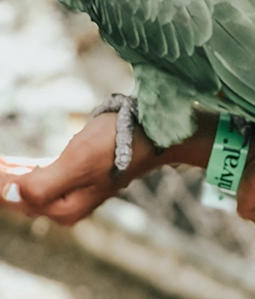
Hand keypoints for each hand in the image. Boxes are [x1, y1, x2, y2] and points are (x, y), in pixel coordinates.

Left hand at [1, 113, 156, 224]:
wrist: (155, 131)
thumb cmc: (118, 143)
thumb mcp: (78, 161)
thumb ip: (42, 183)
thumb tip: (8, 192)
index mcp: (64, 208)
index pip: (15, 198)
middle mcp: (67, 206)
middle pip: (20, 196)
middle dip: (2, 181)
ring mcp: (74, 191)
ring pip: (29, 186)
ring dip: (10, 176)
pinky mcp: (80, 175)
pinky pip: (43, 176)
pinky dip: (26, 170)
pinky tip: (15, 164)